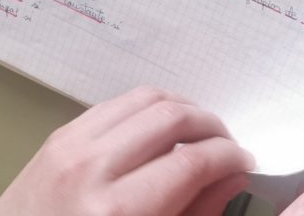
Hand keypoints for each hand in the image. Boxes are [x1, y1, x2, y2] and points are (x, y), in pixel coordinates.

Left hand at [0, 87, 254, 215]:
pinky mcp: (58, 135)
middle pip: (171, 118)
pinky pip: (113, 104)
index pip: (191, 162)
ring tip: (199, 132)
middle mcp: (92, 169)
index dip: (229, 157)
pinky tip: (160, 128)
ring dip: (181, 107)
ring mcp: (70, 145)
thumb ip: (194, 214)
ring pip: (144, 98)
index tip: (245, 162)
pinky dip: (145, 108)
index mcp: (118, 212)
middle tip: (227, 145)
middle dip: (211, 125)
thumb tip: (231, 177)